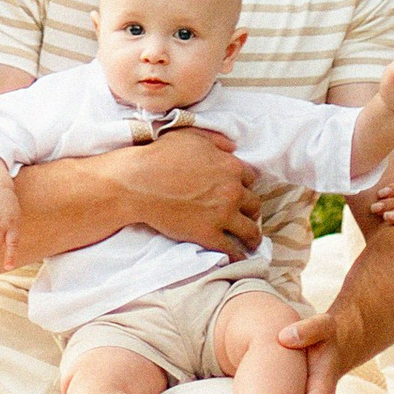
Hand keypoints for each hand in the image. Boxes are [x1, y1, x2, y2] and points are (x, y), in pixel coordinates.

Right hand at [105, 125, 260, 258]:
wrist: (140, 182)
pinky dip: (237, 255)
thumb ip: (216, 140)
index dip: (245, 185)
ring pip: (250, 230)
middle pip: (254, 204)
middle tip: (246, 216)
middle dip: (250, 210)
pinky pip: (231, 249)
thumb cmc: (161, 156)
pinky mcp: (209, 235)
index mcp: (230, 166)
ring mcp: (222, 215)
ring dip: (251, 236)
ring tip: (250, 241)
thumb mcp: (191, 136)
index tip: (241, 192)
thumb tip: (233, 147)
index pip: (252, 178)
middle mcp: (232, 191)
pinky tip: (237, 257)